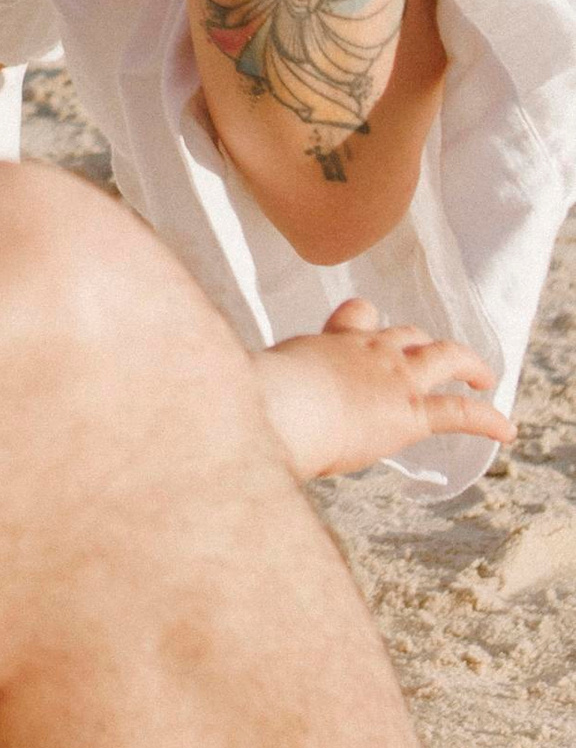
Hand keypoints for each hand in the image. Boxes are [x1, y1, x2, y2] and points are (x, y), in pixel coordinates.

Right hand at [253, 297, 510, 481]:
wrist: (279, 404)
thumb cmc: (259, 399)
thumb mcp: (262, 381)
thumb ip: (268, 387)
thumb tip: (241, 407)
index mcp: (330, 342)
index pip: (358, 316)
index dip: (370, 324)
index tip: (373, 333)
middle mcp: (367, 349)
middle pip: (407, 333)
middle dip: (424, 344)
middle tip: (435, 358)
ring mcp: (393, 375)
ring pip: (444, 355)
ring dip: (469, 365)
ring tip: (483, 378)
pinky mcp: (410, 410)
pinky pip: (460, 411)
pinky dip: (488, 419)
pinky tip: (507, 431)